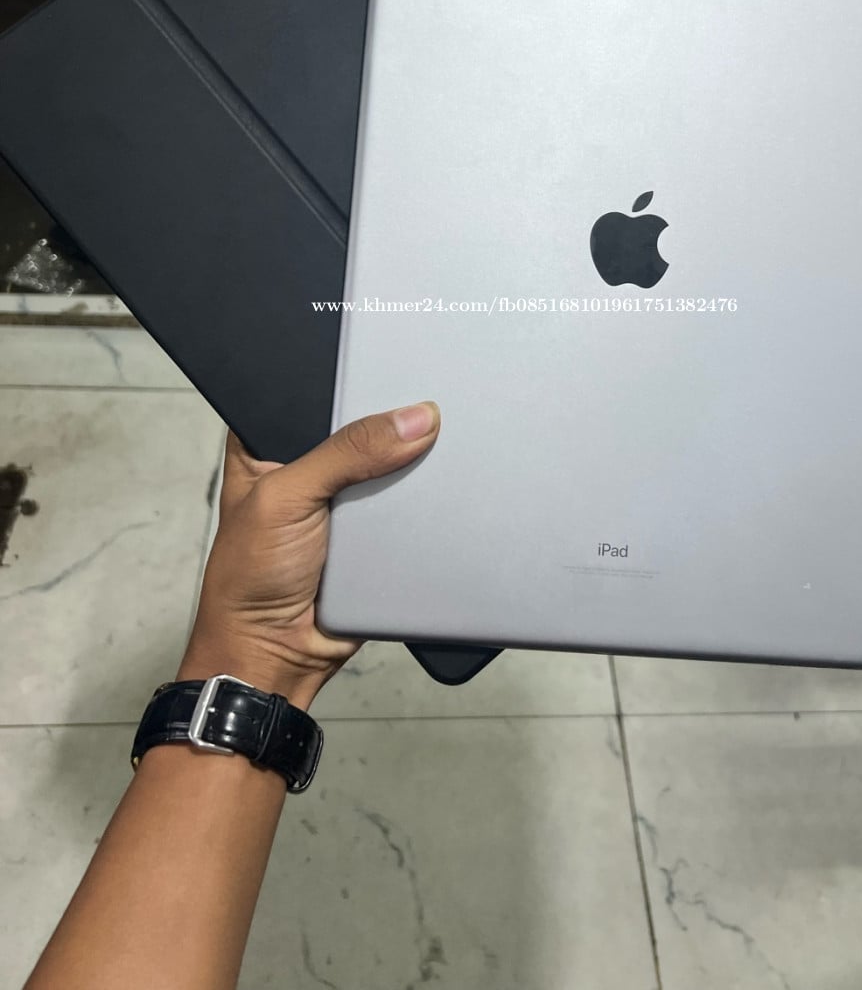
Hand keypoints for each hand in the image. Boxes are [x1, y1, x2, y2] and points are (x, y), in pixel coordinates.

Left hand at [179, 403, 440, 709]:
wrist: (277, 658)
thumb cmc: (250, 579)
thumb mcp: (286, 498)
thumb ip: (344, 454)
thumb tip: (413, 419)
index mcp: (270, 443)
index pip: (316, 392)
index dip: (351, 378)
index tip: (392, 361)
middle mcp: (311, 466)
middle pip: (364, 425)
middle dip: (393, 420)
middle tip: (430, 401)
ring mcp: (348, 502)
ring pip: (394, 467)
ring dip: (416, 464)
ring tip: (453, 433)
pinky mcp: (379, 536)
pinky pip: (413, 509)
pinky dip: (428, 503)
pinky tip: (452, 479)